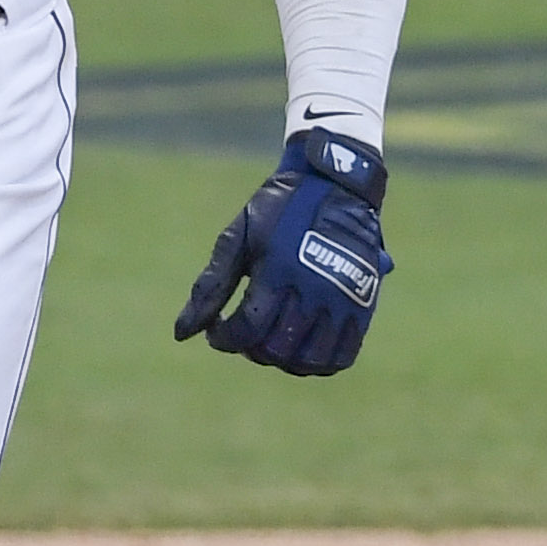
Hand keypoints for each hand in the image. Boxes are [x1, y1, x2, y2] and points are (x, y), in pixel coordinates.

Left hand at [173, 127, 393, 376]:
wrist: (336, 183)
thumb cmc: (279, 209)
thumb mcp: (238, 236)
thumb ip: (211, 286)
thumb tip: (181, 334)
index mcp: (278, 270)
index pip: (247, 330)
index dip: (224, 339)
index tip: (218, 330)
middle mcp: (314, 289)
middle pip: (276, 350)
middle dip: (251, 349)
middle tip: (245, 332)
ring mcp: (343, 300)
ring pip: (310, 361)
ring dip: (283, 360)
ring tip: (272, 340)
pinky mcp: (364, 306)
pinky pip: (342, 356)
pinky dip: (318, 363)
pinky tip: (301, 348)